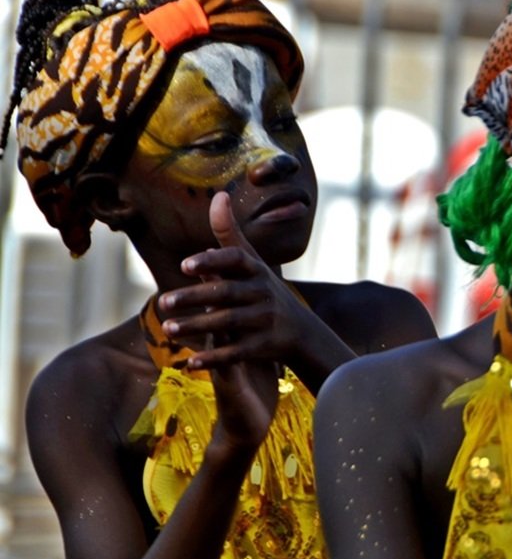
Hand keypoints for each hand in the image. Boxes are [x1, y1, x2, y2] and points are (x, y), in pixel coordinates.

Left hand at [158, 191, 320, 369]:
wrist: (300, 330)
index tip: (185, 265)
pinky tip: (191, 362)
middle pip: (226, 293)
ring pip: (228, 323)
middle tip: (164, 302)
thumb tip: (218, 195)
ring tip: (168, 329)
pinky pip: (237, 352)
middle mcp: (261, 293)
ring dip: (197, 327)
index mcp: (256, 270)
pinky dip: (215, 357)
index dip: (212, 261)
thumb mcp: (252, 261)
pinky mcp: (263, 346)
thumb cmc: (264, 289)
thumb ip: (230, 233)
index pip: (235, 260)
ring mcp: (264, 320)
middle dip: (195, 298)